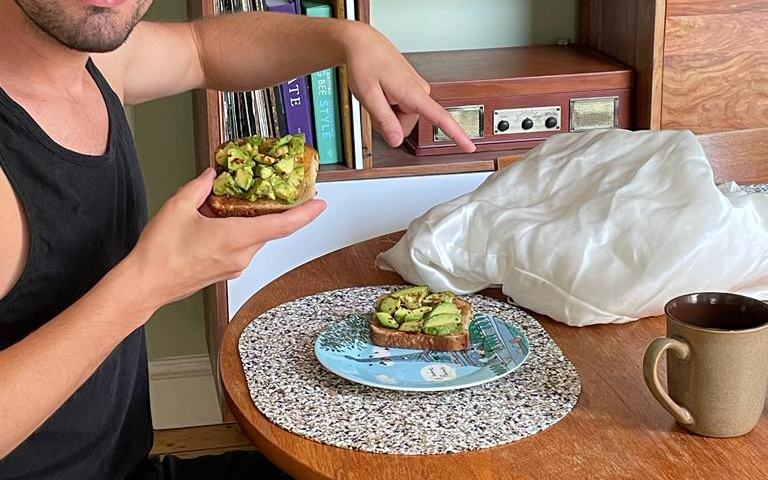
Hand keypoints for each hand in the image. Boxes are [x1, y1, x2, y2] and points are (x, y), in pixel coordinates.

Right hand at [124, 168, 325, 309]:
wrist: (145, 285)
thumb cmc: (159, 254)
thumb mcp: (178, 207)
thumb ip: (200, 187)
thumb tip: (212, 176)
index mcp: (235, 238)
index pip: (282, 225)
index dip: (305, 214)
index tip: (319, 204)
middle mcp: (241, 255)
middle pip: (269, 229)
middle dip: (273, 210)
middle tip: (276, 191)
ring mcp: (235, 266)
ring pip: (255, 238)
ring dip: (251, 221)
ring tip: (233, 204)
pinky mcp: (227, 271)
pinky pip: (242, 247)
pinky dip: (239, 232)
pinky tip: (221, 222)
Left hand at [343, 23, 475, 152]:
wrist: (362, 43)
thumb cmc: (365, 62)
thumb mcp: (368, 96)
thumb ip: (384, 121)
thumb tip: (396, 140)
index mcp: (413, 93)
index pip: (440, 118)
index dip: (456, 134)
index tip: (469, 146)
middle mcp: (419, 91)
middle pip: (407, 126)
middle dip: (389, 123)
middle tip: (376, 103)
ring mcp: (416, 90)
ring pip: (402, 119)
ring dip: (388, 114)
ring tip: (378, 94)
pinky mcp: (411, 89)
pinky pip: (401, 109)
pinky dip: (389, 107)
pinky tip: (381, 93)